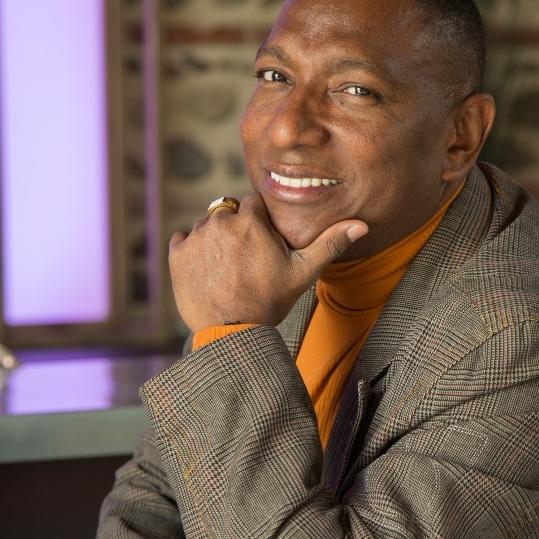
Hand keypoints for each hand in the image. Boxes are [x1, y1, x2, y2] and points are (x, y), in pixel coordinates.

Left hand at [168, 192, 367, 332]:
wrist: (232, 334)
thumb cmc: (270, 302)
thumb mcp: (303, 273)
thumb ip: (330, 243)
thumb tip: (361, 225)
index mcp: (250, 220)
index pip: (254, 203)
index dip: (259, 222)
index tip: (262, 243)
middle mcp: (220, 221)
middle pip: (228, 212)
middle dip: (236, 229)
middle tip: (245, 260)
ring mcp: (195, 237)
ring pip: (206, 226)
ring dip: (214, 240)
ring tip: (227, 270)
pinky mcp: (177, 253)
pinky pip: (183, 240)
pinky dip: (192, 252)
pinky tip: (208, 273)